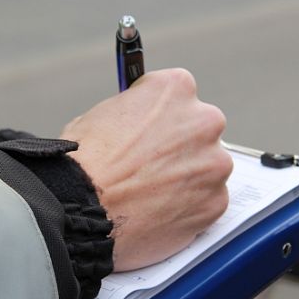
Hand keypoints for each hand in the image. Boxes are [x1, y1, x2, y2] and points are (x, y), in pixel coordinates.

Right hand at [61, 68, 231, 270]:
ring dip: (187, 177)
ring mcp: (214, 163)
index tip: (153, 128)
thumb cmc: (85, 161)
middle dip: (181, 146)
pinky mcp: (216, 200)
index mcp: (176, 88)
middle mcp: (204, 120)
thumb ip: (136, 113)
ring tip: (152, 193)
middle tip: (153, 165)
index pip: (179, 94)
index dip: (161, 115)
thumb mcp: (103, 114)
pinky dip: (189, 207)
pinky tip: (160, 211)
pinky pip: (208, 201)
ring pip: (207, 168)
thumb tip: (142, 124)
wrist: (83, 207)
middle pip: (200, 130)